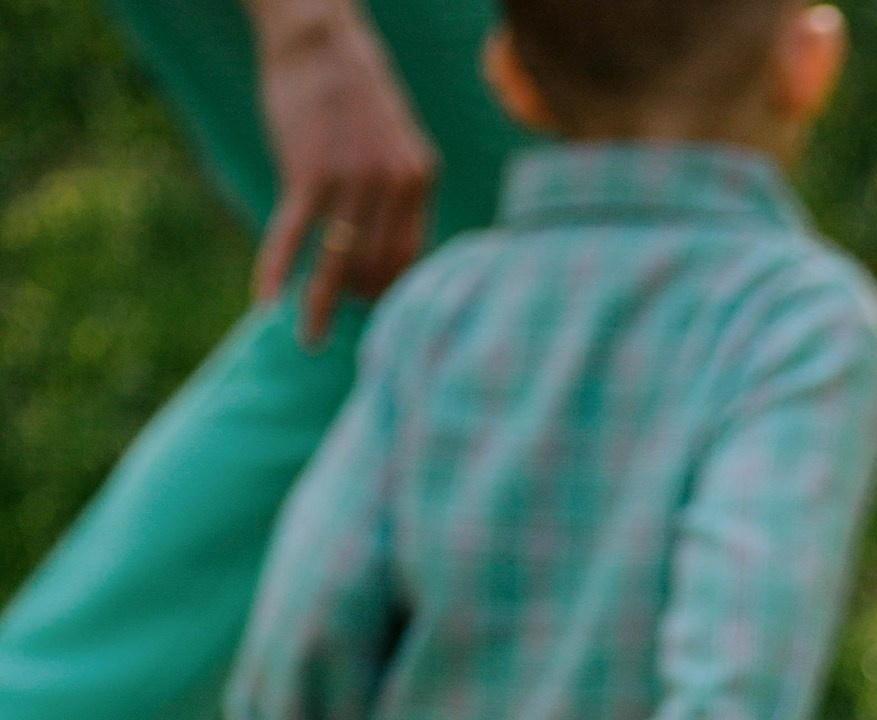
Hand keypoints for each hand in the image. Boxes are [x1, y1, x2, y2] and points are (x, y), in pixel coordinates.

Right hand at [248, 0, 437, 346]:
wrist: (316, 35)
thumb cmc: (350, 92)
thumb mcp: (392, 140)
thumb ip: (395, 193)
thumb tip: (380, 259)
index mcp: (420, 176)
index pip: (411, 258)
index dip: (390, 292)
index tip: (373, 316)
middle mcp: (393, 182)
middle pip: (377, 267)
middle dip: (356, 300)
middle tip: (335, 320)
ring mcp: (352, 178)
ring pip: (339, 264)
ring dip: (320, 306)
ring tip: (308, 338)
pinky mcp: (308, 173)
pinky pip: (292, 239)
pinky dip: (276, 273)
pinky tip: (266, 304)